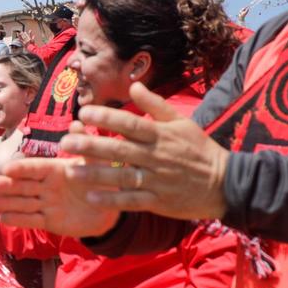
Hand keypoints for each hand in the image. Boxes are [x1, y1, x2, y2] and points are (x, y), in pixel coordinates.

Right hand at [0, 157, 119, 236]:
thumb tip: (76, 123)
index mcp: (55, 169)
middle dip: (5, 185)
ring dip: (5, 203)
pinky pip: (31, 220)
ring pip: (22, 203)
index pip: (35, 168)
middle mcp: (46, 185)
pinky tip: (2, 218)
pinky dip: (17, 220)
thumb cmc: (104, 182)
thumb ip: (86, 146)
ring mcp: (45, 204)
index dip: (21, 168)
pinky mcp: (48, 221)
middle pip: (22, 185)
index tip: (6, 168)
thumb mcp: (98, 164)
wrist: (109, 212)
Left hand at [57, 84, 228, 221]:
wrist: (224, 183)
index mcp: (160, 135)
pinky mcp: (157, 201)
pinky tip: (91, 197)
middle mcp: (156, 157)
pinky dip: (111, 200)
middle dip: (90, 146)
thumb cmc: (199, 150)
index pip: (130, 124)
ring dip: (94, 175)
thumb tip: (134, 86)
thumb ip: (156, 105)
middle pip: (119, 150)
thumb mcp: (182, 122)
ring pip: (121, 177)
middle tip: (64, 143)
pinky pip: (131, 201)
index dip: (106, 119)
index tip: (84, 114)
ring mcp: (156, 180)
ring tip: (70, 171)